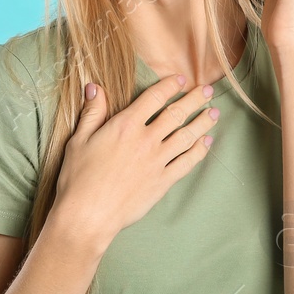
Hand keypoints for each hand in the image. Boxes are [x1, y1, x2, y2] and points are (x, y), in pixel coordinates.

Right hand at [52, 74, 220, 247]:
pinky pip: (186, 163)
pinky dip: (199, 151)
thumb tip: (95, 86)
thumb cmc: (78, 178)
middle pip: (176, 114)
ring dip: (202, 123)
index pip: (153, 98)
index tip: (180, 79)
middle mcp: (145, 140)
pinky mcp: (162, 182)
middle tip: (207, 90)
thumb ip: (92, 112)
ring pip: (187, 136)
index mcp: (125, 126)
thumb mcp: (79, 140)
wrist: (88, 214)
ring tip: (214, 113)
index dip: (169, 86)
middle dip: (194, 99)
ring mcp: (157, 162)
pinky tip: (206, 143)